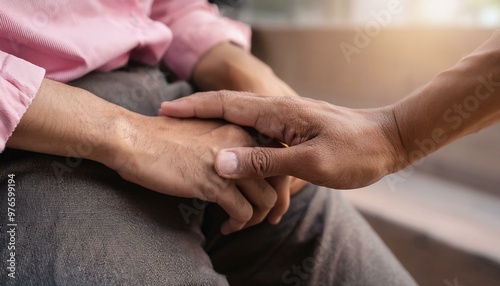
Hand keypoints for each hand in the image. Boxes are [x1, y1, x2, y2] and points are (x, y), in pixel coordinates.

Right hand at [108, 115, 287, 233]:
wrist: (133, 138)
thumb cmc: (161, 137)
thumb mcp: (204, 132)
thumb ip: (229, 145)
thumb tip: (243, 167)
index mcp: (240, 126)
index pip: (276, 153)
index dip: (279, 178)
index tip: (273, 196)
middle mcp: (242, 141)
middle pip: (278, 177)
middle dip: (276, 202)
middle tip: (267, 217)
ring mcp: (230, 162)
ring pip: (266, 198)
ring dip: (256, 217)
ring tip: (240, 223)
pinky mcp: (215, 182)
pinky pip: (243, 211)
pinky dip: (239, 223)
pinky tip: (227, 226)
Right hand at [160, 92, 404, 188]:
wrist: (389, 141)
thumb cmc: (355, 152)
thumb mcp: (311, 162)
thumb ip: (265, 162)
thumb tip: (220, 161)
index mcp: (277, 112)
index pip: (224, 103)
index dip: (192, 107)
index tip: (166, 111)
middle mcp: (277, 111)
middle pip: (227, 107)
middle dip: (196, 112)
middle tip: (170, 122)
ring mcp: (285, 121)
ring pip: (241, 121)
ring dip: (215, 126)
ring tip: (192, 137)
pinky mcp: (293, 132)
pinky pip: (257, 134)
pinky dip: (237, 140)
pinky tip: (232, 153)